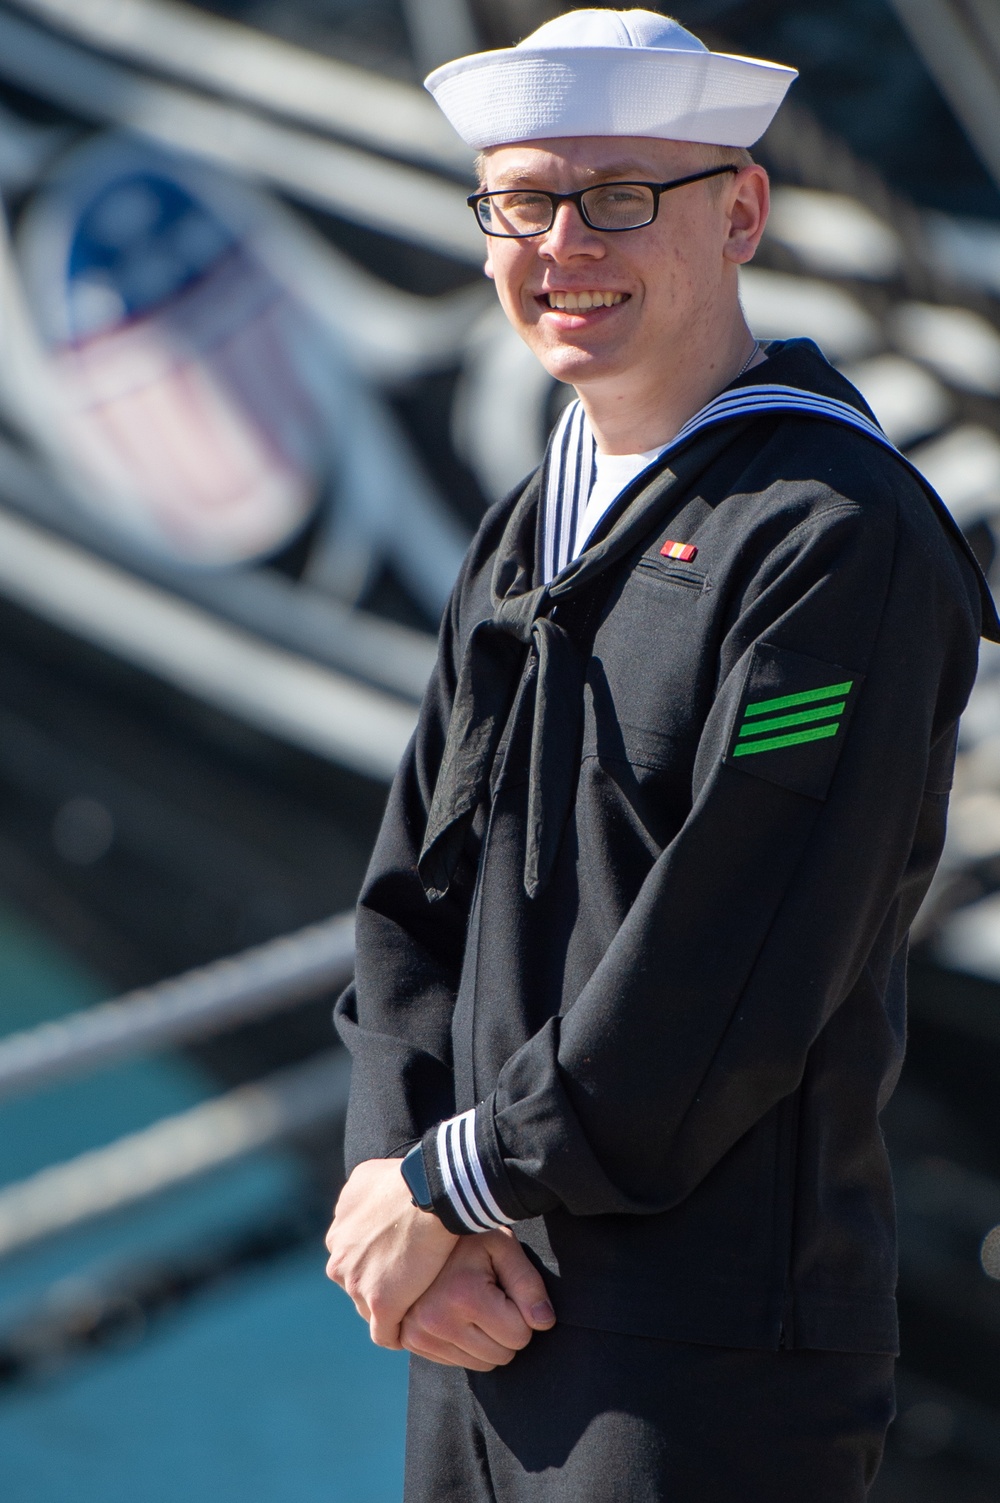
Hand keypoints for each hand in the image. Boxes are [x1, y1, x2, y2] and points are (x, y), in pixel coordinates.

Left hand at [325, 1158, 457, 1347]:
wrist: (431, 1193)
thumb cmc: (409, 1178)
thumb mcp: (368, 1177)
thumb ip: (358, 1199)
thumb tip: (362, 1206)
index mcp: (337, 1235)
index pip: (352, 1260)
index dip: (377, 1263)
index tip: (400, 1262)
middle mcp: (339, 1259)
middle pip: (358, 1285)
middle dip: (380, 1286)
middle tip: (413, 1284)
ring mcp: (356, 1283)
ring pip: (370, 1309)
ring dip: (392, 1308)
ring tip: (420, 1305)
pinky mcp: (380, 1302)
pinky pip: (385, 1333)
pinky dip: (399, 1333)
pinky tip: (417, 1327)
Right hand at [399, 1228, 555, 1371]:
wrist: (421, 1233)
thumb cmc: (469, 1238)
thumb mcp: (504, 1247)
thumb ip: (528, 1283)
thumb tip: (544, 1322)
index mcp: (464, 1295)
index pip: (519, 1336)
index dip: (522, 1313)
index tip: (507, 1289)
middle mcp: (437, 1320)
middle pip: (501, 1356)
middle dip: (506, 1331)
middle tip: (491, 1297)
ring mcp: (420, 1334)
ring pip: (481, 1365)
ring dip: (486, 1341)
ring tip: (473, 1304)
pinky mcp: (412, 1342)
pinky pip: (459, 1363)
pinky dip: (465, 1345)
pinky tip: (457, 1315)